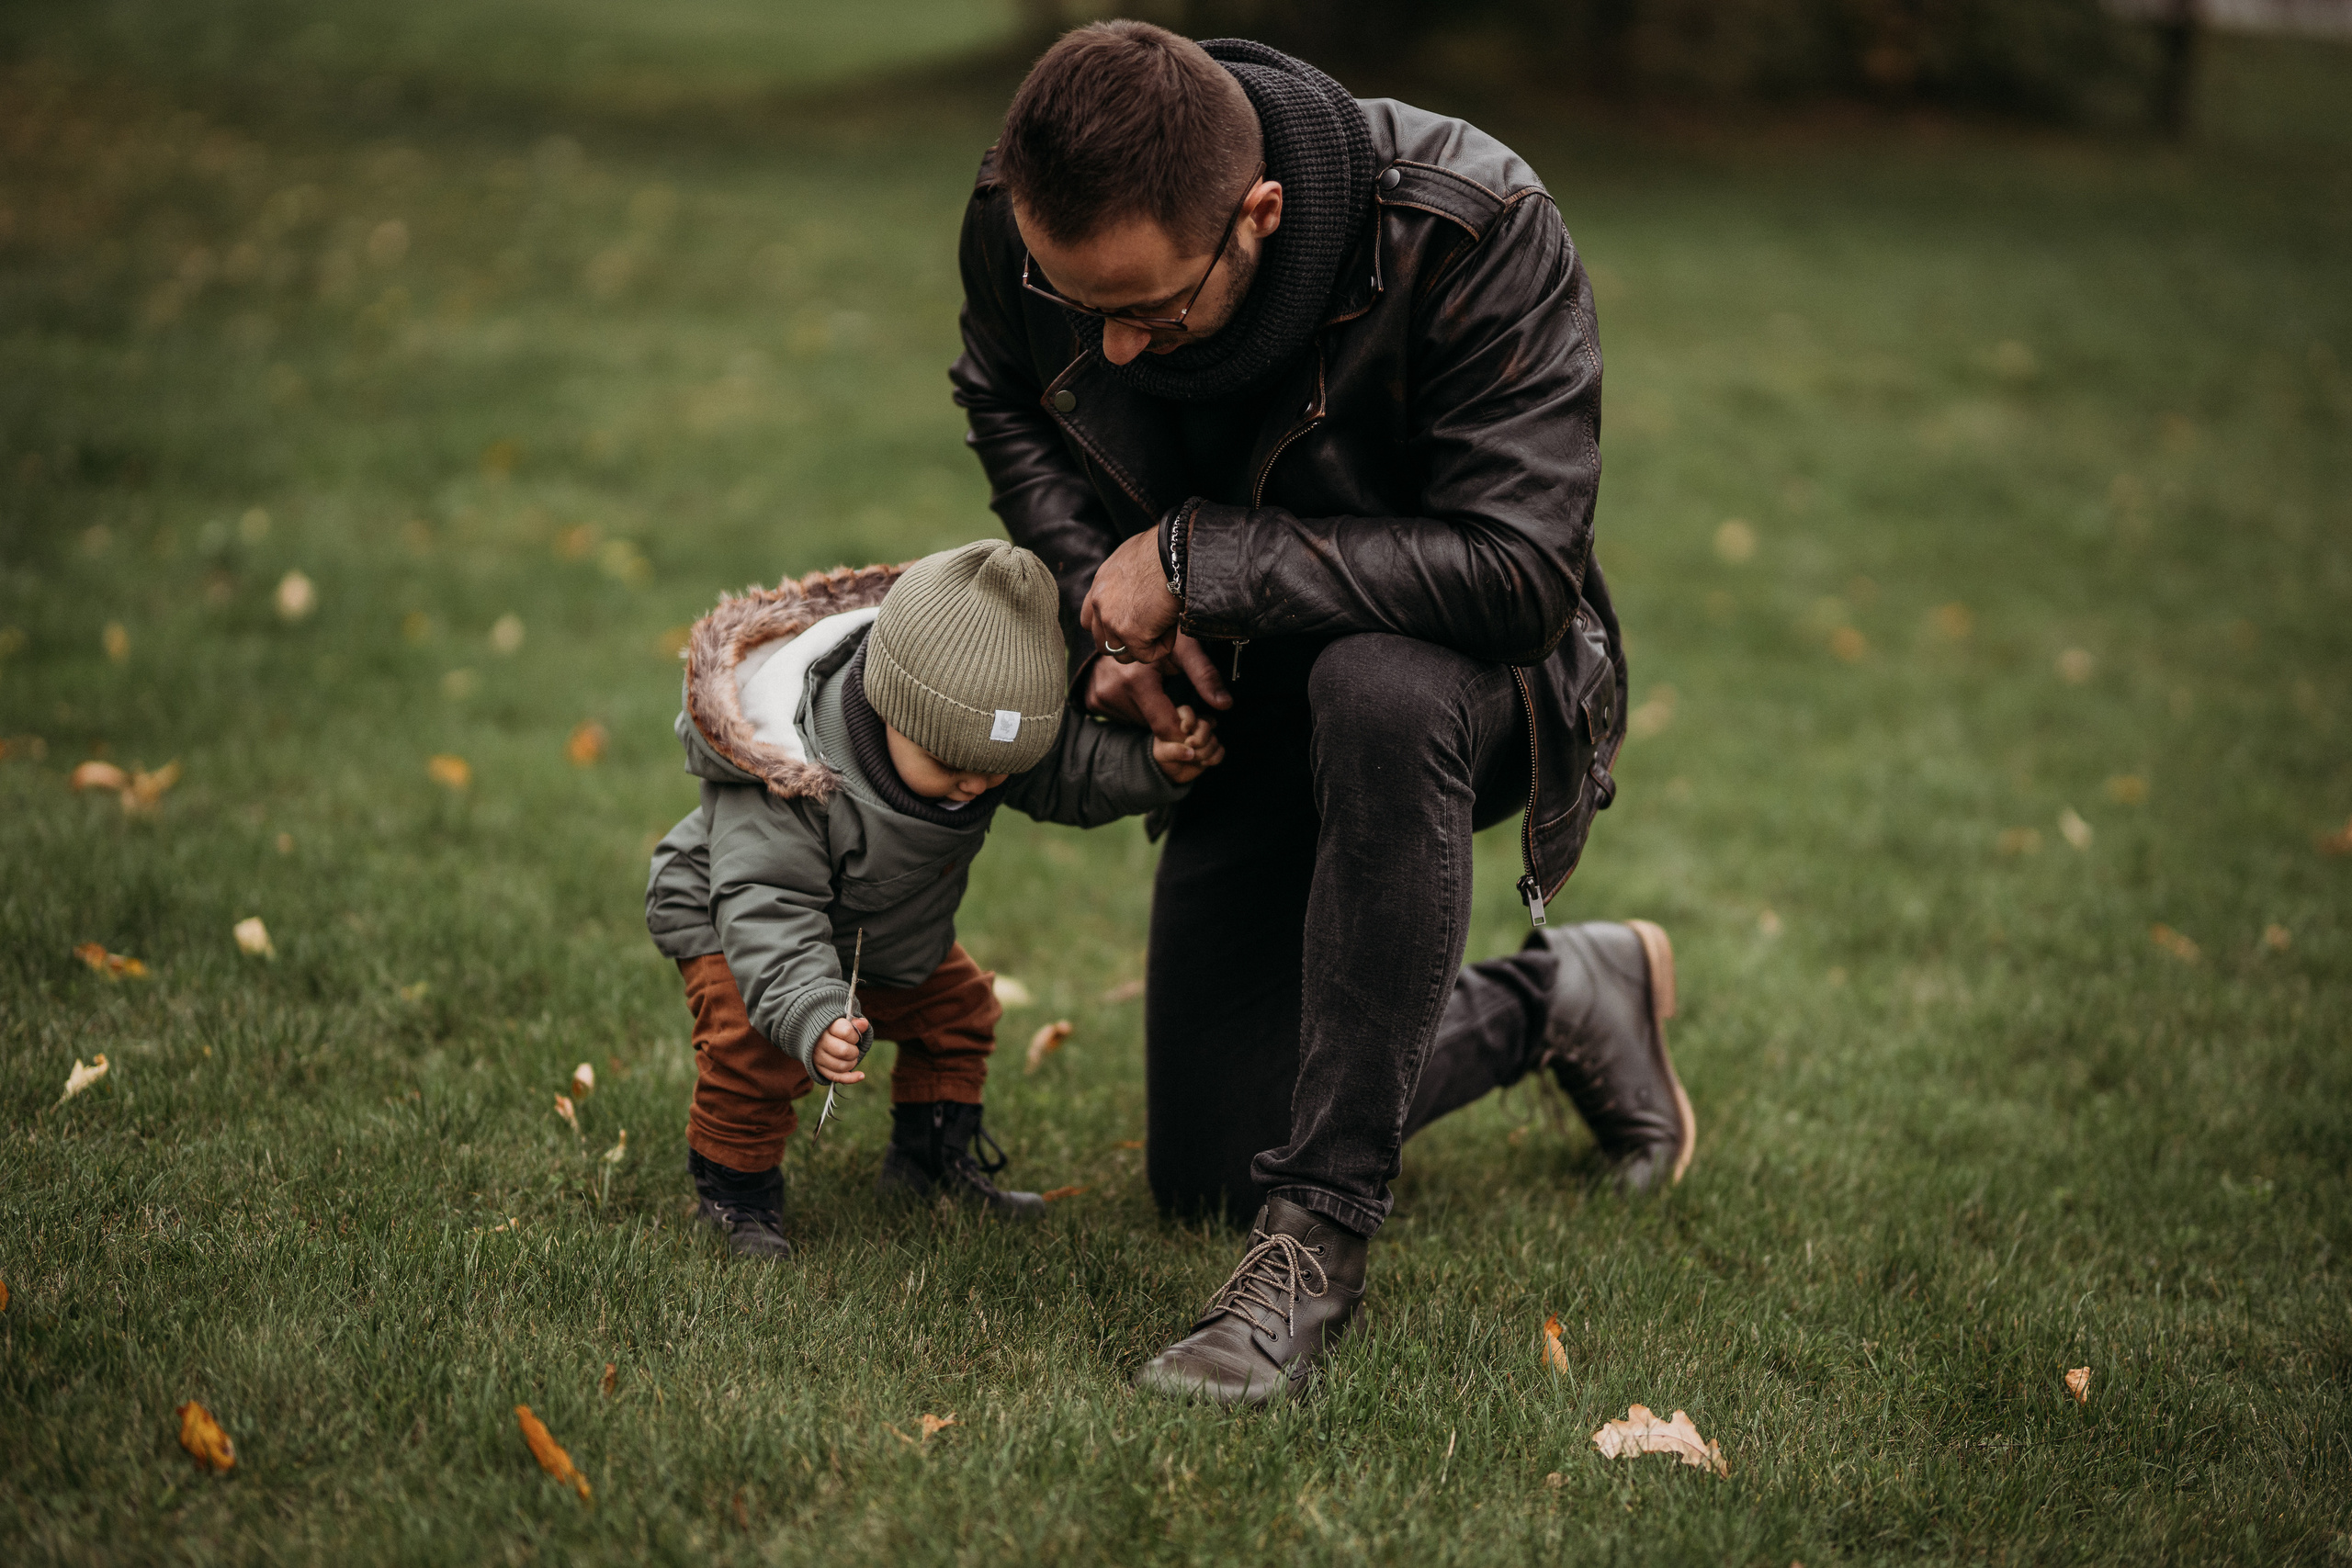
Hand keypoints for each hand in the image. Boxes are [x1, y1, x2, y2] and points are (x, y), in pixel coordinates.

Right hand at [812, 1016, 866, 1083]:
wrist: (816, 1036)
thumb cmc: (835, 1028)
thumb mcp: (844, 1022)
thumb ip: (855, 1023)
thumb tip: (863, 1024)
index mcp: (827, 1027)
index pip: (846, 1032)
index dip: (855, 1036)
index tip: (854, 1036)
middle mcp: (820, 1042)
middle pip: (843, 1051)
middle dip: (854, 1051)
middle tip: (853, 1049)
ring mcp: (818, 1057)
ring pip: (840, 1066)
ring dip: (852, 1063)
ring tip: (852, 1058)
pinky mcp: (819, 1069)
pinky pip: (836, 1077)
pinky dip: (851, 1078)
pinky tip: (861, 1075)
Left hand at [1079, 531, 1179, 664]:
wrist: (1173, 552)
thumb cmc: (1163, 550)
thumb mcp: (1132, 560)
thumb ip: (1125, 581)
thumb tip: (1139, 593)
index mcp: (1099, 585)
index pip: (1089, 620)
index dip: (1108, 629)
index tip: (1129, 624)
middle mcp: (1100, 603)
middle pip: (1102, 643)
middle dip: (1125, 643)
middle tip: (1149, 631)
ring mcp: (1112, 621)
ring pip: (1123, 654)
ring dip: (1144, 645)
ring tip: (1165, 625)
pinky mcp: (1131, 634)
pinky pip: (1146, 655)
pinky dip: (1162, 647)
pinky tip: (1172, 628)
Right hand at [1083, 634, 1231, 744]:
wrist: (1119, 617)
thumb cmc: (1158, 630)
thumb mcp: (1184, 649)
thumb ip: (1204, 676)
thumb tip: (1226, 704)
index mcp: (1136, 681)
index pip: (1164, 726)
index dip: (1183, 727)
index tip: (1194, 721)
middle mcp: (1112, 690)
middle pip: (1150, 724)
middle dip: (1166, 715)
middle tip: (1173, 691)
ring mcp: (1098, 695)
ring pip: (1135, 720)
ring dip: (1149, 711)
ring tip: (1154, 685)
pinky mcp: (1092, 698)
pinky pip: (1121, 715)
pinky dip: (1134, 707)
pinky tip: (1138, 685)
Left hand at [1150, 705, 1226, 782]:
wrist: (1171, 773)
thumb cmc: (1163, 759)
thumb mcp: (1160, 755)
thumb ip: (1172, 751)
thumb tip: (1191, 752)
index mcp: (1178, 721)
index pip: (1187, 711)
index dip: (1189, 718)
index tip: (1184, 729)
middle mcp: (1193, 726)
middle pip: (1205, 725)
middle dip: (1200, 739)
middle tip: (1190, 745)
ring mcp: (1204, 737)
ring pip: (1214, 740)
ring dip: (1205, 752)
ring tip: (1193, 759)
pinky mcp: (1212, 749)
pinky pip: (1220, 750)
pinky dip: (1215, 758)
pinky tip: (1204, 763)